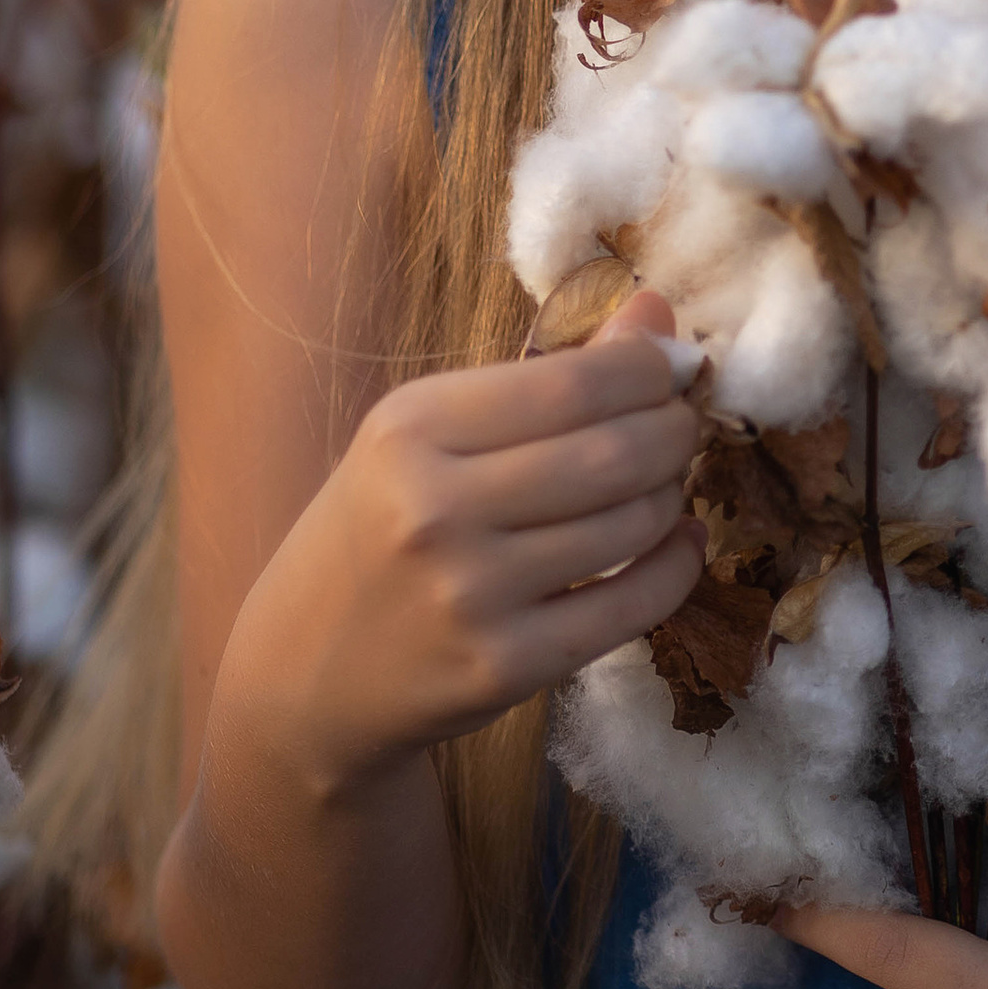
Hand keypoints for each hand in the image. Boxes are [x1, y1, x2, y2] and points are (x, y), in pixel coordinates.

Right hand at [215, 287, 704, 803]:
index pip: (571, 382)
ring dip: (671, 498)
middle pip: (611, 453)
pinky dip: (676, 569)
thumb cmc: (376, 532)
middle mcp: (433, 509)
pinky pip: (631, 608)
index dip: (647, 369)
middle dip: (674, 432)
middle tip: (683, 427)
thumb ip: (544, 374)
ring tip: (665, 485)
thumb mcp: (426, 436)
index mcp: (410, 429)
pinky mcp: (503, 668)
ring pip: (630, 527)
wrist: (304, 674)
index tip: (673, 368)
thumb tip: (659, 314)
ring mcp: (469, 595)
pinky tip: (679, 546)